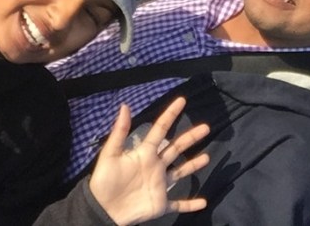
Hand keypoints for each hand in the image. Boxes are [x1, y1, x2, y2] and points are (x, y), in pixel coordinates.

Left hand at [89, 97, 209, 225]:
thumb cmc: (104, 181)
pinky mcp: (160, 204)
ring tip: (207, 157)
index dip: (170, 114)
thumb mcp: (110, 154)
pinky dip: (190, 204)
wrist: (103, 209)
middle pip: (176, 148)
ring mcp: (159, 185)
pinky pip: (178, 204)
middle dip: (190, 137)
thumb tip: (124, 105)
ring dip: (193, 165)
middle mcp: (155, 166)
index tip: (181, 100)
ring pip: (180, 171)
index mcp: (145, 152)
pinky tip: (203, 202)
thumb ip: (119, 132)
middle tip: (205, 127)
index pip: (160, 129)